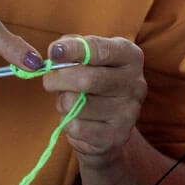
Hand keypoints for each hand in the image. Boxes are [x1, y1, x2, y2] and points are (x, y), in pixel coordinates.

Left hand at [40, 35, 146, 160]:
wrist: (110, 124)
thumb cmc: (94, 82)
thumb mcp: (87, 58)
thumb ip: (71, 48)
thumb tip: (55, 52)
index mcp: (130, 57)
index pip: (101, 50)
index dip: (74, 50)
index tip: (53, 52)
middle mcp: (135, 84)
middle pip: (86, 79)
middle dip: (58, 79)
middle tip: (49, 81)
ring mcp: (128, 112)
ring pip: (76, 105)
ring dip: (62, 103)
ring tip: (70, 102)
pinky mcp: (116, 136)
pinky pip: (76, 127)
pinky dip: (67, 122)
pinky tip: (77, 119)